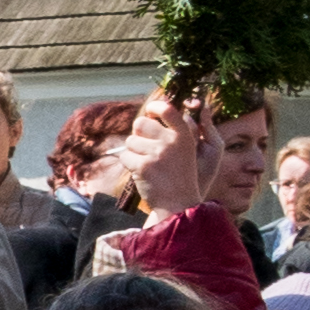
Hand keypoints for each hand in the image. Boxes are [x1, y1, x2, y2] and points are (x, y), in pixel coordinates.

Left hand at [124, 88, 218, 216]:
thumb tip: (146, 115)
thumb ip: (170, 132)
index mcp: (184, 135)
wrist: (178, 203)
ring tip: (147, 165)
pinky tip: (141, 173)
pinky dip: (129, 165)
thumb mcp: (184, 150)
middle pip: (140, 123)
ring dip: (134, 152)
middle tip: (145, 147)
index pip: (168, 109)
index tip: (150, 110)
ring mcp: (157, 154)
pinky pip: (125, 156)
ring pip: (130, 141)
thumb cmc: (178, 175)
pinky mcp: (143, 166)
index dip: (155, 106)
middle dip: (138, 133)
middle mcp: (171, 142)